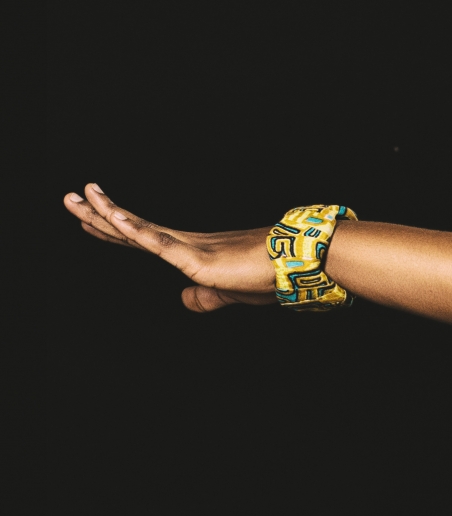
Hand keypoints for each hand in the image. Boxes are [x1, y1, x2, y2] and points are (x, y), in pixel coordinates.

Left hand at [64, 184, 277, 311]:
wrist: (299, 264)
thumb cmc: (272, 277)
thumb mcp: (232, 293)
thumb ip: (207, 297)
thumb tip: (183, 300)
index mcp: (195, 252)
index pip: (146, 238)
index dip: (117, 229)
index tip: (90, 217)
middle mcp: (188, 243)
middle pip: (134, 229)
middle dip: (99, 214)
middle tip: (70, 197)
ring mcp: (192, 249)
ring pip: (140, 229)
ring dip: (107, 213)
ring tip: (78, 196)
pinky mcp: (199, 259)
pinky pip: (160, 243)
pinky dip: (134, 230)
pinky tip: (112, 217)